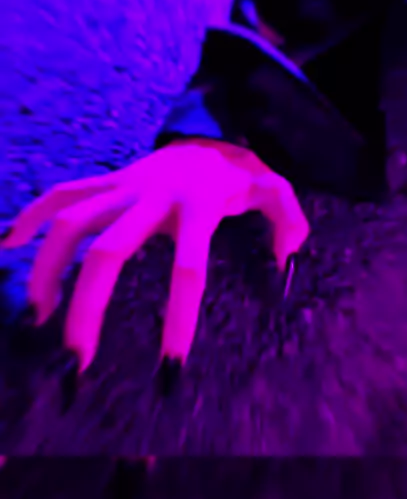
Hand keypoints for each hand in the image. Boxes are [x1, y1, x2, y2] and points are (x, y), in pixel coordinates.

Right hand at [1, 141, 308, 372]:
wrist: (204, 135)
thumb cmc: (235, 174)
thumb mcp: (271, 190)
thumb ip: (287, 219)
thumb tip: (285, 260)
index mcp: (197, 207)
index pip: (188, 266)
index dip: (178, 314)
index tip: (168, 363)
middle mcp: (151, 196)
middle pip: (109, 252)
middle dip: (87, 307)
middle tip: (76, 358)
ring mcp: (122, 187)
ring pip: (72, 222)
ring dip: (48, 267)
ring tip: (40, 315)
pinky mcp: (105, 183)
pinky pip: (61, 193)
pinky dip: (32, 214)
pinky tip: (10, 244)